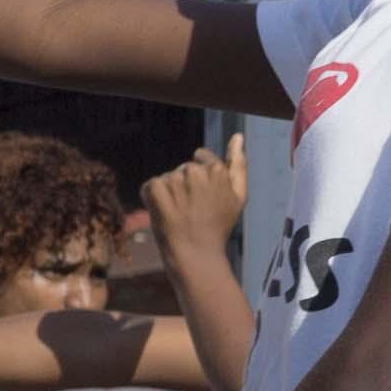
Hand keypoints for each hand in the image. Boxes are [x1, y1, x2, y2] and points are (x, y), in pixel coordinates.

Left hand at [147, 144, 246, 263]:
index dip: (201, 182)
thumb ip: (239, 163)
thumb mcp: (238, 195)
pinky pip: (151, 186)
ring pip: (168, 178)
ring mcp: (174, 181)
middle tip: (193, 210)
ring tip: (180, 214)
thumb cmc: (219, 225)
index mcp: (217, 170)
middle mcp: (196, 172)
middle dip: (185, 186)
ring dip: (169, 194)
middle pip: (184, 169)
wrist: (197, 254)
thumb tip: (238, 136)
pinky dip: (152, 199)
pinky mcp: (156, 190)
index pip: (202, 160)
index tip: (205, 201)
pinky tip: (164, 214)